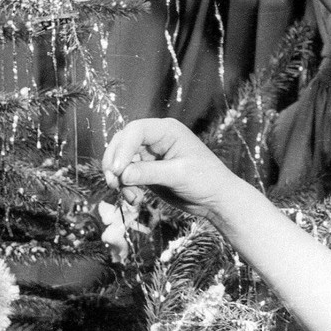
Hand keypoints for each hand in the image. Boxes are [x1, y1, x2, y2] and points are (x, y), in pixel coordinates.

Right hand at [102, 118, 230, 218]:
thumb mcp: (179, 175)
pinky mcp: (147, 171)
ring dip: (119, 178)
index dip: (122, 148)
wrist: (216, 200)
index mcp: (167, 130)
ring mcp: (150, 155)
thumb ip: (149, 173)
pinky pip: (126, 175)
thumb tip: (123, 174)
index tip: (118, 170)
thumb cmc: (206, 181)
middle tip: (114, 184)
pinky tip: (135, 199)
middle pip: (123, 143)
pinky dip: (125, 187)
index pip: (135, 131)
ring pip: (121, 160)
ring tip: (130, 196)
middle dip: (115, 163)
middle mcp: (156, 139)